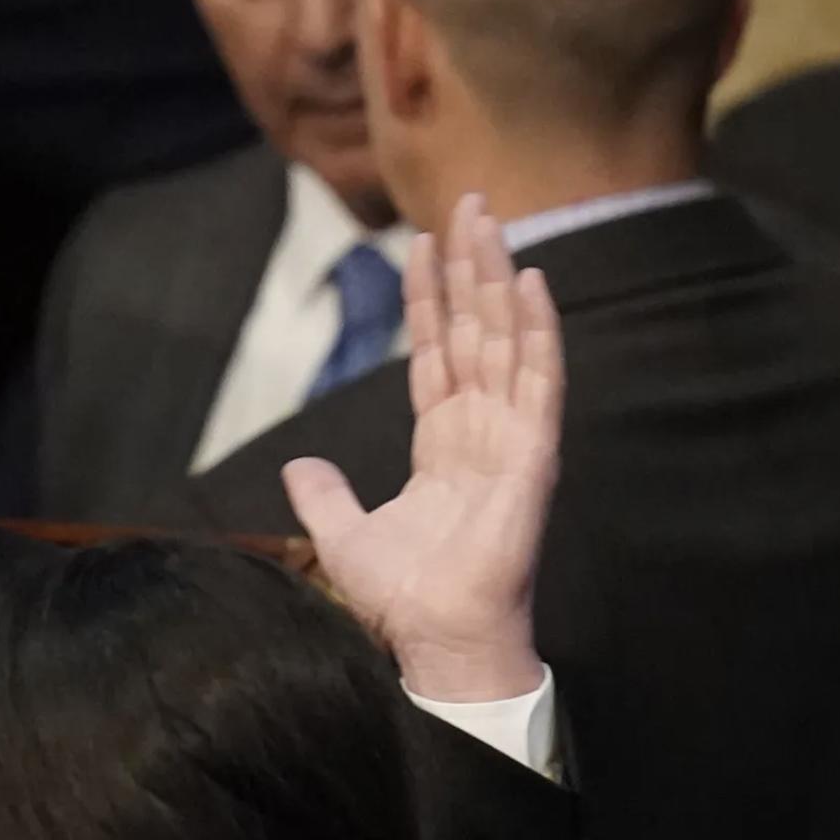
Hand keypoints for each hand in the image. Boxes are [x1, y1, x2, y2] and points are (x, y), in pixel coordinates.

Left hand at [281, 194, 560, 701]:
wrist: (438, 638)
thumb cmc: (405, 597)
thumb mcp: (344, 535)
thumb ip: (324, 496)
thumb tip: (299, 466)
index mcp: (443, 443)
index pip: (437, 352)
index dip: (430, 298)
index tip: (420, 243)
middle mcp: (481, 429)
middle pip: (477, 329)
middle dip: (472, 266)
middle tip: (470, 201)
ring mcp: (511, 437)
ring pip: (507, 339)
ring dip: (500, 279)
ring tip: (493, 220)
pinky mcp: (533, 454)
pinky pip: (539, 380)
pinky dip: (538, 331)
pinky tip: (532, 283)